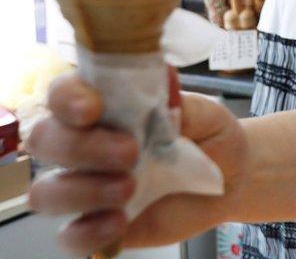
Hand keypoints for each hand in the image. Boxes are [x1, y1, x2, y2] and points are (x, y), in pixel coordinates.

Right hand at [25, 69, 248, 255]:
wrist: (233, 177)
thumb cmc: (209, 135)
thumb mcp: (203, 112)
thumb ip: (177, 101)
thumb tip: (162, 76)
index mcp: (105, 106)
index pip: (63, 93)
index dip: (67, 98)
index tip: (92, 108)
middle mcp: (86, 143)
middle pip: (44, 140)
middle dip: (80, 146)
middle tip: (130, 152)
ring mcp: (87, 186)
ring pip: (45, 192)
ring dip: (81, 190)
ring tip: (129, 188)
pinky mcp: (97, 224)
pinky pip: (69, 237)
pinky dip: (87, 232)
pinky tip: (120, 222)